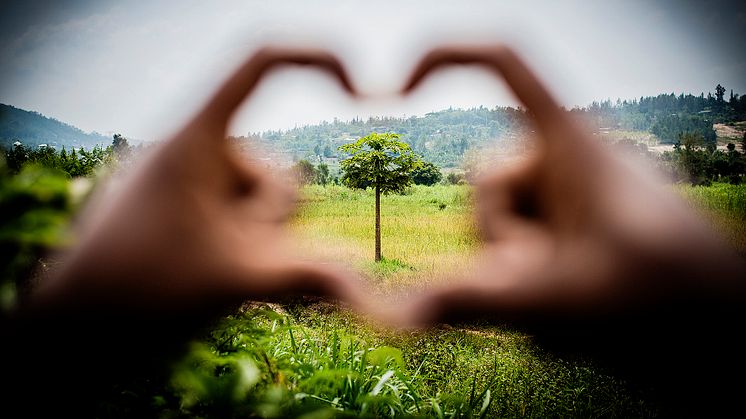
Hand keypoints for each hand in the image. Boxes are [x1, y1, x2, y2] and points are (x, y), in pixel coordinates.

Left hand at [33, 47, 363, 313]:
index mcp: (196, 138)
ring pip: (255, 197)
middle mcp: (188, 148)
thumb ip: (309, 278)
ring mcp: (180, 181)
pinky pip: (230, 212)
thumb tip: (370, 287)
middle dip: (277, 219)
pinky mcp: (175, 208)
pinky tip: (212, 276)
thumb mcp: (236, 279)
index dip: (317, 61)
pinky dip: (239, 244)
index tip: (356, 87)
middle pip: (275, 166)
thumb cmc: (142, 294)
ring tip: (219, 275)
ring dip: (257, 239)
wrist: (71, 329)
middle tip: (243, 261)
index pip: (260, 65)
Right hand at [391, 45, 744, 327]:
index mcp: (568, 139)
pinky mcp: (585, 217)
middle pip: (485, 177)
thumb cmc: (655, 301)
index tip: (398, 87)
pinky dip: (535, 273)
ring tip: (561, 304)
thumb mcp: (549, 299)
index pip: (502, 62)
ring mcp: (579, 188)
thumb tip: (395, 314)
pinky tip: (568, 307)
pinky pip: (532, 232)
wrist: (721, 328)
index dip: (443, 57)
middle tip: (537, 281)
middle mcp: (571, 154)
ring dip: (517, 265)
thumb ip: (466, 302)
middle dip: (495, 238)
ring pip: (506, 215)